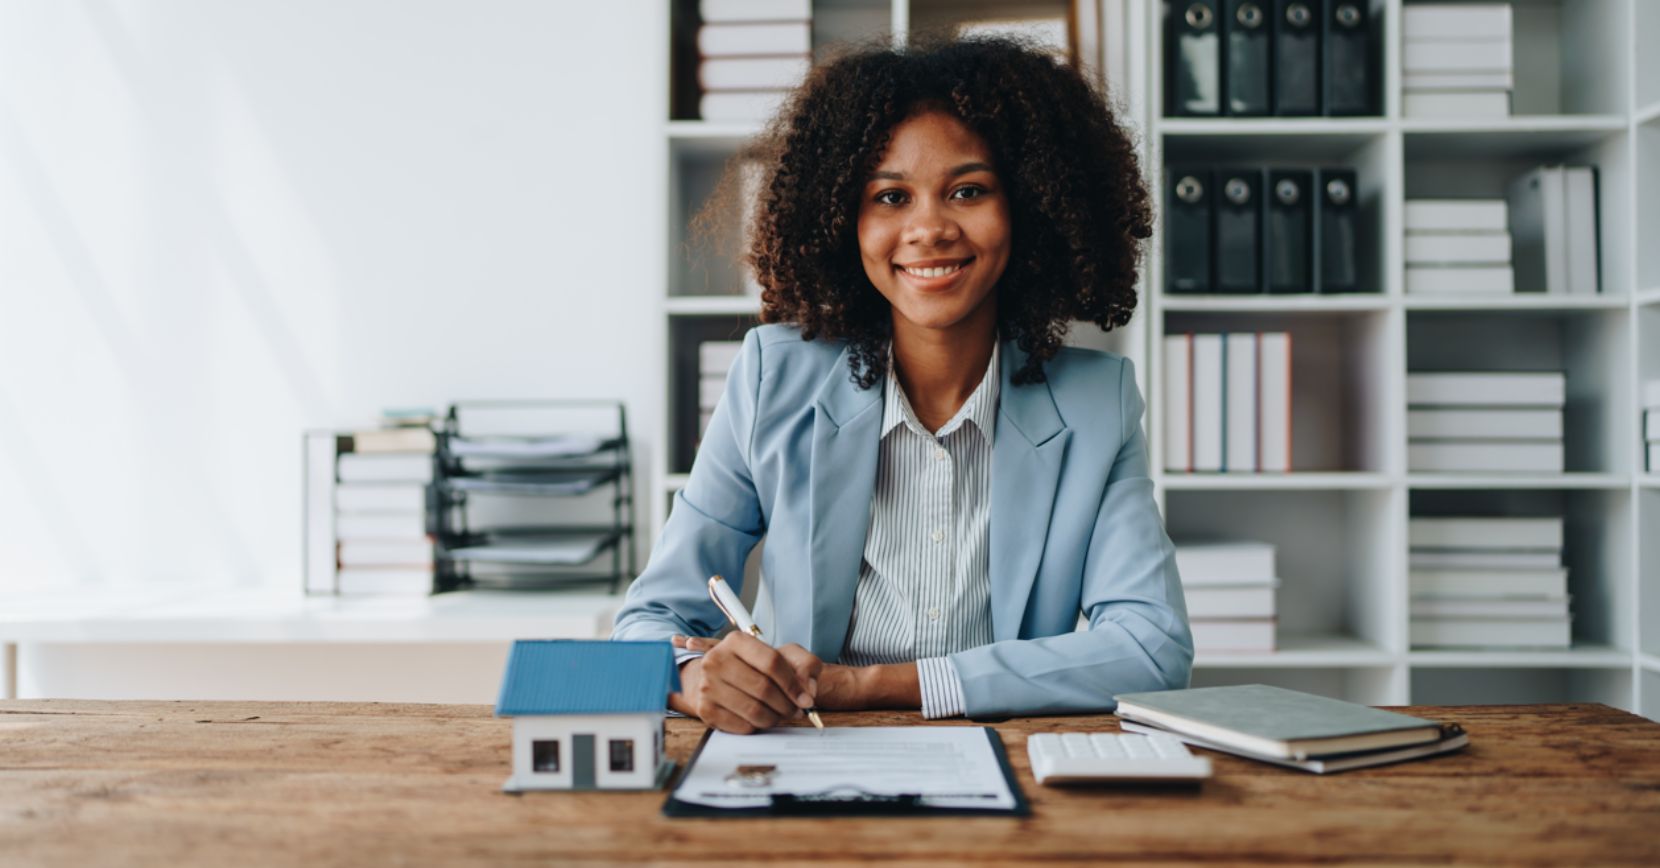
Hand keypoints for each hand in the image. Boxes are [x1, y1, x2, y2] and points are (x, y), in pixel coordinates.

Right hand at [676, 635, 863, 711]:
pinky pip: (742, 726)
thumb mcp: (783, 655)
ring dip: (775, 717)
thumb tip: (809, 689)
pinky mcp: (706, 709)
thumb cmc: (755, 667)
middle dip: (786, 705)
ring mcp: (708, 686)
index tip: (806, 699)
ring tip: (781, 714)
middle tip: (795, 710)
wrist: (718, 679)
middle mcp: (716, 661)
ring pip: (754, 710)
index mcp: (736, 641)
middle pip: (763, 688)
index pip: (772, 662)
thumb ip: (806, 665)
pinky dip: (758, 726)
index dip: (793, 684)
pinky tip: (762, 718)